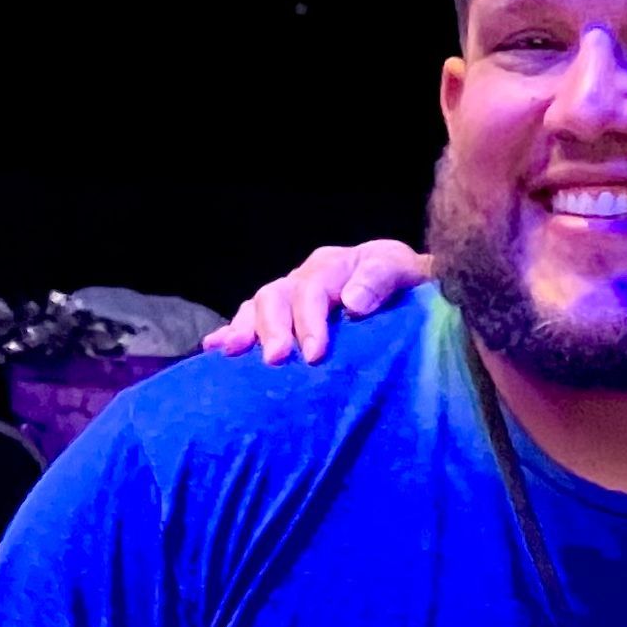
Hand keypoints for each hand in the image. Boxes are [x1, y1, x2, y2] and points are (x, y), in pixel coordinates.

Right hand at [202, 239, 430, 363]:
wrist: (410, 293)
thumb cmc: (409, 288)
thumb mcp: (405, 272)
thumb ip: (382, 279)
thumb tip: (353, 302)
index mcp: (335, 266)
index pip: (313, 289)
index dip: (309, 321)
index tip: (313, 354)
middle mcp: (306, 278)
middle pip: (277, 296)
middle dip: (273, 329)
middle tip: (275, 360)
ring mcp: (291, 297)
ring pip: (259, 306)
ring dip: (246, 330)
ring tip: (234, 353)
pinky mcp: (283, 316)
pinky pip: (250, 318)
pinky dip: (232, 331)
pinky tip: (215, 348)